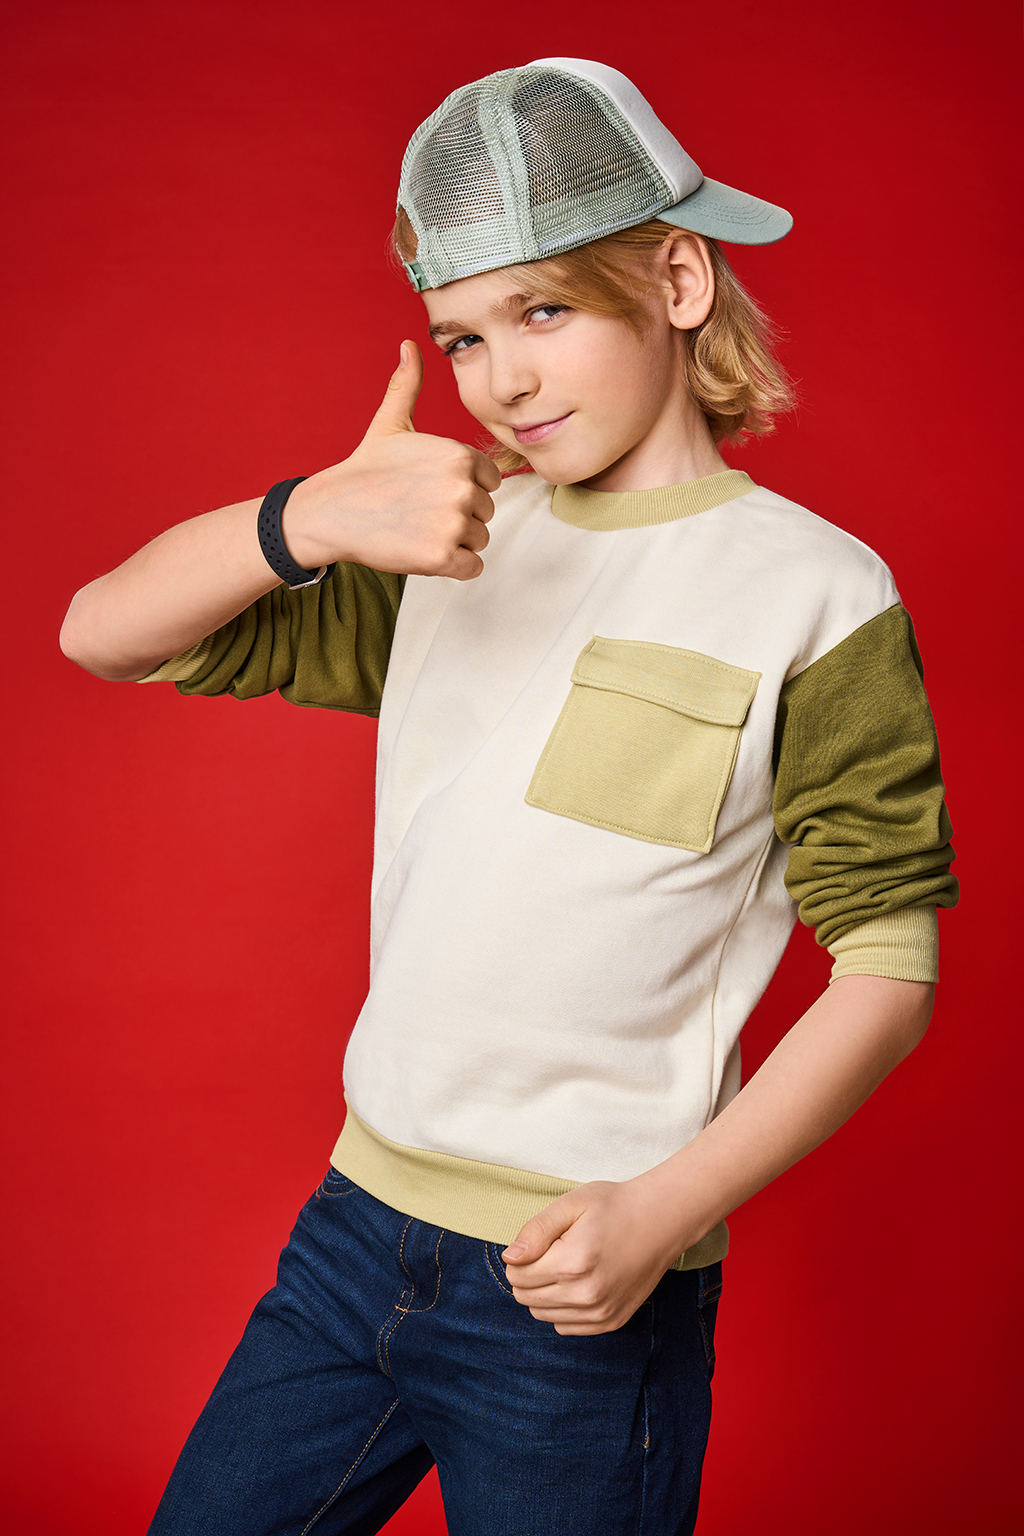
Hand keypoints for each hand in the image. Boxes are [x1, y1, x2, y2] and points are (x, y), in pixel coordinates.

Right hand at [283, 341, 501, 578]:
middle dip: (459, 516)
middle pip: (485, 511)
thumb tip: (409, 346)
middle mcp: (462, 487)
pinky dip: (453, 566)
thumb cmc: (364, 470)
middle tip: (420, 512)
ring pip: (479, 539)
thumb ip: (408, 386)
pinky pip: (473, 567)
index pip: (490, 481)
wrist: (331, 512)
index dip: (463, 488)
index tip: (431, 490)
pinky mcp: (443, 557)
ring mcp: (453, 523)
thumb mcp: (390, 423)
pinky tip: (424, 550)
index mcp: (459, 455)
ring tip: (419, 529)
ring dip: (455, 541)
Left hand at [500, 1177, 687, 1335]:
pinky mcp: (611, 1322)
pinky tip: (579, 1283)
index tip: (540, 1242)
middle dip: (529, 1274)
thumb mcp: (571, 1204)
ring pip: (542, 1315)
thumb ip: (535, 1231)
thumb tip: (509, 1258)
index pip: (516, 1274)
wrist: (661, 1221)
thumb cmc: (614, 1206)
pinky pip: (565, 1327)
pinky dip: (563, 1308)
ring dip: (544, 1293)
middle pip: (525, 1297)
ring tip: (567, 1265)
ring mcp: (600, 1312)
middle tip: (552, 1251)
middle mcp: (586, 1294)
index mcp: (573, 1262)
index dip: (520, 1256)